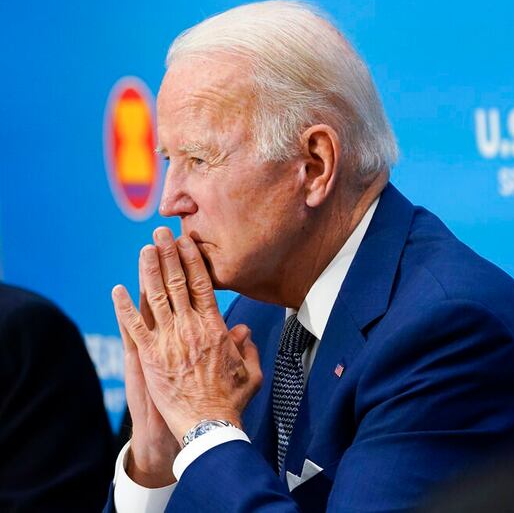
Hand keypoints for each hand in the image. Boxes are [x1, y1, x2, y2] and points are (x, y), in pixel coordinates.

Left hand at [112, 227, 262, 447]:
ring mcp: (168, 341)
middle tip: (161, 233)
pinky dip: (125, 307)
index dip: (193, 261)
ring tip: (144, 250)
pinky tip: (117, 290)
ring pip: (155, 297)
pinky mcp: (150, 357)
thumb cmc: (231, 401)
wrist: (208, 425)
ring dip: (148, 270)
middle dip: (169, 255)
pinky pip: (134, 327)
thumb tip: (244, 331)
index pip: (202, 285)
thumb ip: (247, 348)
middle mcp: (191, 328)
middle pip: (177, 283)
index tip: (187, 242)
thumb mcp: (250, 372)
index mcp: (215, 328)